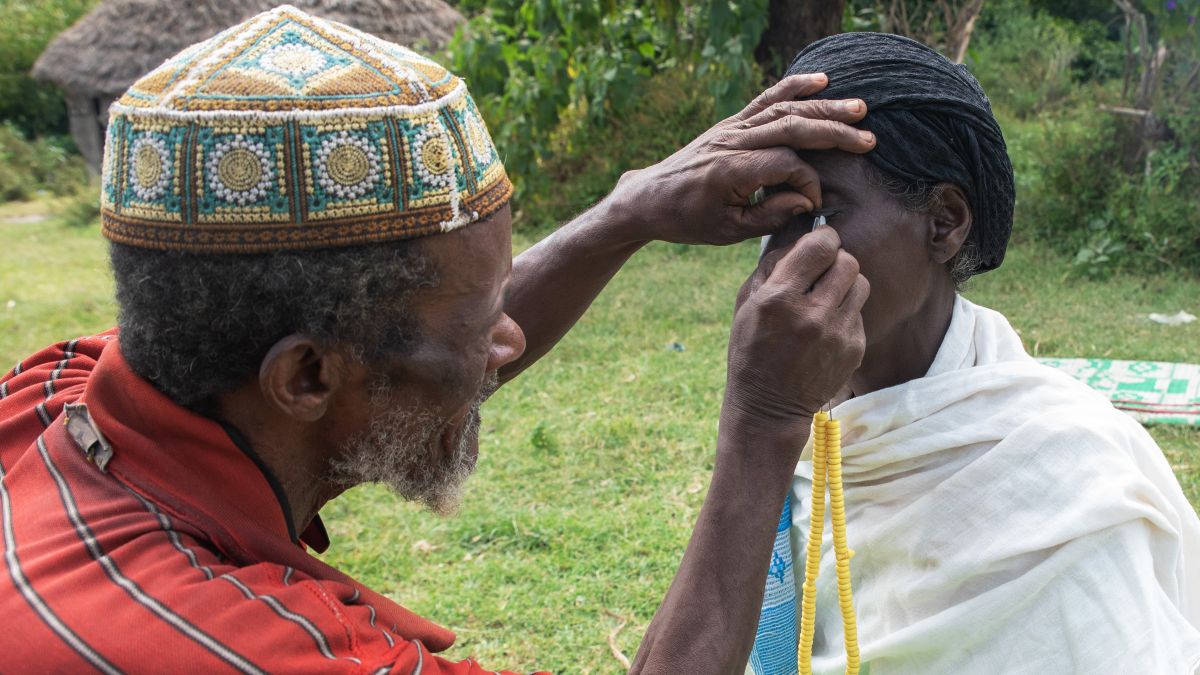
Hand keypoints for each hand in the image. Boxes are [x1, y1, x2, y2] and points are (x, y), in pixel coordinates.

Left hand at [608, 73, 874, 245]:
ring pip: (783, 110)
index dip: (808, 182)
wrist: (650, 197)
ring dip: (823, 108)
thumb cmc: (688, 220)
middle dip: (833, 133)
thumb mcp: (727, 231)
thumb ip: (769, 217)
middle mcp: (732, 141)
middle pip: (791, 128)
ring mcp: (731, 128)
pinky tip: (821, 80)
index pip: (786, 165)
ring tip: (859, 108)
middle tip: (869, 139)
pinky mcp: (731, 123)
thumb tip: (806, 201)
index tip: (815, 203)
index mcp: (730, 170)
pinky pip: (765, 99)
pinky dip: (793, 87)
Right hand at [722, 226, 868, 449]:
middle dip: (835, 260)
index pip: (821, 246)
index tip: (818, 243)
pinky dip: (845, 313)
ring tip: (826, 298)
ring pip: (861, 283)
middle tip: (821, 273)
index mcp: (779, 299)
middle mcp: (812, 314)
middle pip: (847, 261)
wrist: (769, 406)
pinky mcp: (855, 349)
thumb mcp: (746, 303)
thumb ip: (773, 264)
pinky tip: (825, 329)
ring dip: (845, 284)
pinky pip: (860, 312)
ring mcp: (837, 334)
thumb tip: (802, 232)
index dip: (823, 238)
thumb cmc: (751, 348)